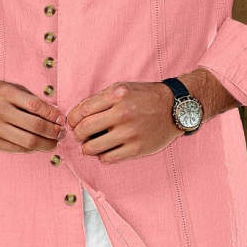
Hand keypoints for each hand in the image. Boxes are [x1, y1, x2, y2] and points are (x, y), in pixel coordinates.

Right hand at [0, 71, 66, 151]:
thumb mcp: (10, 88)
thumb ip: (29, 99)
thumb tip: (54, 114)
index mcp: (6, 93)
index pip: (36, 106)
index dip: (52, 115)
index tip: (62, 120)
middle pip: (34, 126)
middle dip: (53, 132)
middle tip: (62, 133)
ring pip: (27, 141)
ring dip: (45, 144)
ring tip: (54, 142)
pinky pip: (16, 148)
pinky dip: (30, 148)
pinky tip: (38, 145)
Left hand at [66, 81, 183, 163]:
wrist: (174, 108)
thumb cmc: (146, 96)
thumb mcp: (122, 88)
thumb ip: (101, 99)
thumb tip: (78, 115)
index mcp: (117, 96)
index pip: (83, 110)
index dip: (72, 119)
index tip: (72, 123)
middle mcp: (122, 113)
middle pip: (85, 129)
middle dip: (77, 134)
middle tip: (79, 135)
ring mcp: (130, 133)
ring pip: (93, 147)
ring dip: (87, 148)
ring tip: (90, 145)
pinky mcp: (137, 148)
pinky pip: (108, 158)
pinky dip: (102, 156)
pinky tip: (105, 149)